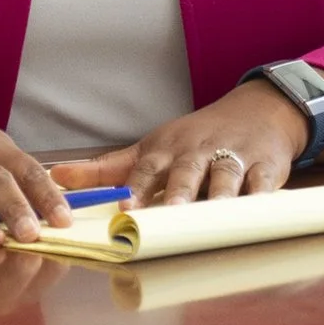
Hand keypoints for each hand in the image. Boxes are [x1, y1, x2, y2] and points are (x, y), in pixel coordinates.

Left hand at [50, 81, 308, 207]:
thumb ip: (104, 169)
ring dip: (220, 193)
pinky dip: (262, 195)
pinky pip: (265, 182)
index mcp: (166, 150)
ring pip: (226, 176)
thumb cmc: (193, 138)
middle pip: (187, 171)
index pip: (147, 168)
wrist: (257, 112)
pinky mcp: (267, 166)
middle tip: (170, 211)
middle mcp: (198, 151)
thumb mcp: (150, 148)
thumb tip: (56, 177)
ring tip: (214, 213)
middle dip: (178, 191)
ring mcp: (235, 157)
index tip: (125, 209)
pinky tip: (258, 208)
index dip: (136, 187)